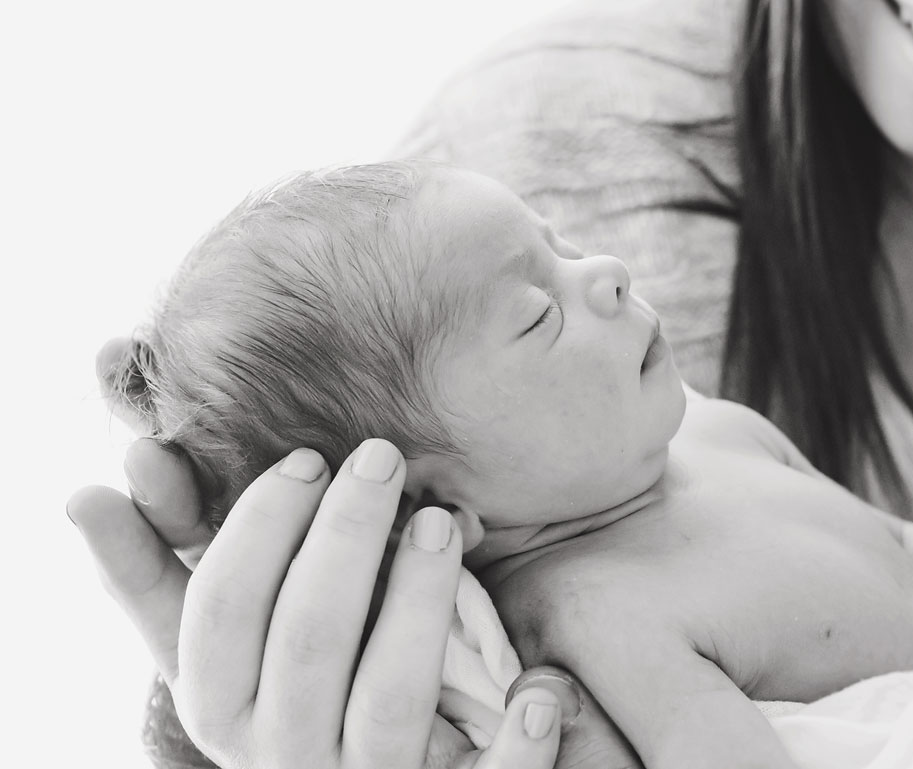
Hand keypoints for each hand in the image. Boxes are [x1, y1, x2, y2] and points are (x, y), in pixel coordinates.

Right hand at [68, 437, 564, 768]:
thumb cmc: (283, 697)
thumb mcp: (217, 649)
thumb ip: (154, 580)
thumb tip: (83, 493)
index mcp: (225, 709)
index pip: (221, 615)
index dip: (256, 531)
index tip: (306, 460)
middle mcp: (286, 757)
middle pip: (308, 641)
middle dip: (342, 541)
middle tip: (380, 459)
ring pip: (388, 700)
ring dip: (417, 607)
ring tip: (440, 522)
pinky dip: (517, 749)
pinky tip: (544, 692)